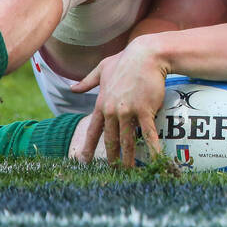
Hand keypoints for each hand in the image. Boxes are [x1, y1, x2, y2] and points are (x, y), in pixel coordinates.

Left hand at [73, 40, 167, 167]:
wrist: (146, 55)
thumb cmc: (125, 60)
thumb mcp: (102, 68)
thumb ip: (87, 81)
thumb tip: (72, 88)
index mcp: (101, 104)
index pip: (93, 130)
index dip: (88, 146)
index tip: (84, 161)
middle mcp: (112, 111)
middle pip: (110, 139)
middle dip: (110, 157)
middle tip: (111, 172)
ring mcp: (128, 112)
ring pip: (127, 140)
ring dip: (128, 157)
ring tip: (129, 171)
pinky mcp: (144, 110)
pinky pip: (148, 133)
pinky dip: (152, 147)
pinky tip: (155, 158)